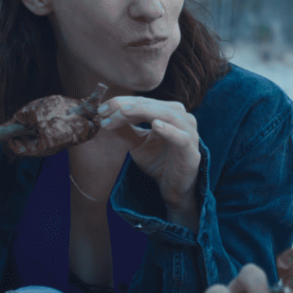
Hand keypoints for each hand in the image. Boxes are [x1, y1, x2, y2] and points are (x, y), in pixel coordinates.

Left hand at [97, 96, 200, 227]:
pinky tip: (156, 125)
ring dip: (143, 112)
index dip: (120, 103)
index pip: (142, 102)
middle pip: (152, 105)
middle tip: (105, 112)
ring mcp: (189, 133)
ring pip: (167, 115)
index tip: (100, 109)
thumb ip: (126, 128)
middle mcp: (182, 118)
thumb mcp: (137, 143)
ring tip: (124, 113)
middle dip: (127, 106)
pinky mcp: (191, 151)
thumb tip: (104, 114)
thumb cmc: (158, 164)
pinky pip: (181, 137)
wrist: (173, 190)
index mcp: (169, 112)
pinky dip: (169, 130)